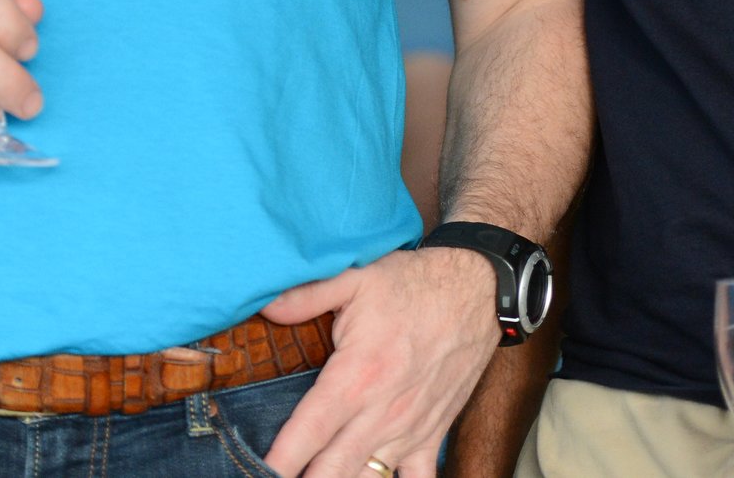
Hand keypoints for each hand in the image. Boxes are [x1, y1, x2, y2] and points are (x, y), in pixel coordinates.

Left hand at [261, 246, 500, 477]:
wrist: (476, 291)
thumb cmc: (414, 284)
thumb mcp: (357, 277)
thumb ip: (307, 295)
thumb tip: (264, 305)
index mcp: (356, 377)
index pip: (307, 434)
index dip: (278, 461)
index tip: (257, 470)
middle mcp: (380, 414)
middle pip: (330, 472)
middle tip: (274, 476)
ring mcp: (408, 432)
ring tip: (318, 473)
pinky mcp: (432, 438)